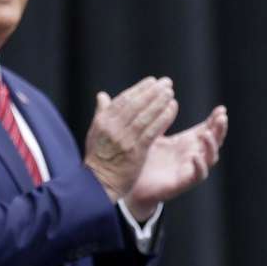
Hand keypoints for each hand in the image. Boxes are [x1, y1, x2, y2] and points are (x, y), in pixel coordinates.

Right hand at [83, 77, 177, 201]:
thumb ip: (101, 113)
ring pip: (145, 116)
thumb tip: (102, 95)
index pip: (124, 100)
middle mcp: (113, 128)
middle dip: (153, 92)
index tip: (152, 81)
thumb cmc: (99, 158)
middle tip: (166, 83)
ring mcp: (125, 140)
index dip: (139, 89)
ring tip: (170, 93)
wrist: (99, 184)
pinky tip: (171, 109)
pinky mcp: (136, 152)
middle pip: (136, 105)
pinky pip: (152, 131)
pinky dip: (162, 118)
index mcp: (103, 121)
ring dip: (159, 102)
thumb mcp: (95, 133)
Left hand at [125, 105, 228, 219]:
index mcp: (187, 142)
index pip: (208, 129)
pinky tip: (195, 156)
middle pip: (214, 141)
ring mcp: (190, 169)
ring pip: (210, 158)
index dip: (215, 120)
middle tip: (222, 118)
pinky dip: (200, 166)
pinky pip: (198, 175)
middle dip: (220, 130)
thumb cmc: (144, 159)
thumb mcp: (154, 135)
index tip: (221, 110)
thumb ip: (162, 120)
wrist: (132, 184)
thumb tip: (172, 100)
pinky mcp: (183, 183)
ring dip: (211, 146)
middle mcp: (192, 155)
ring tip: (206, 134)